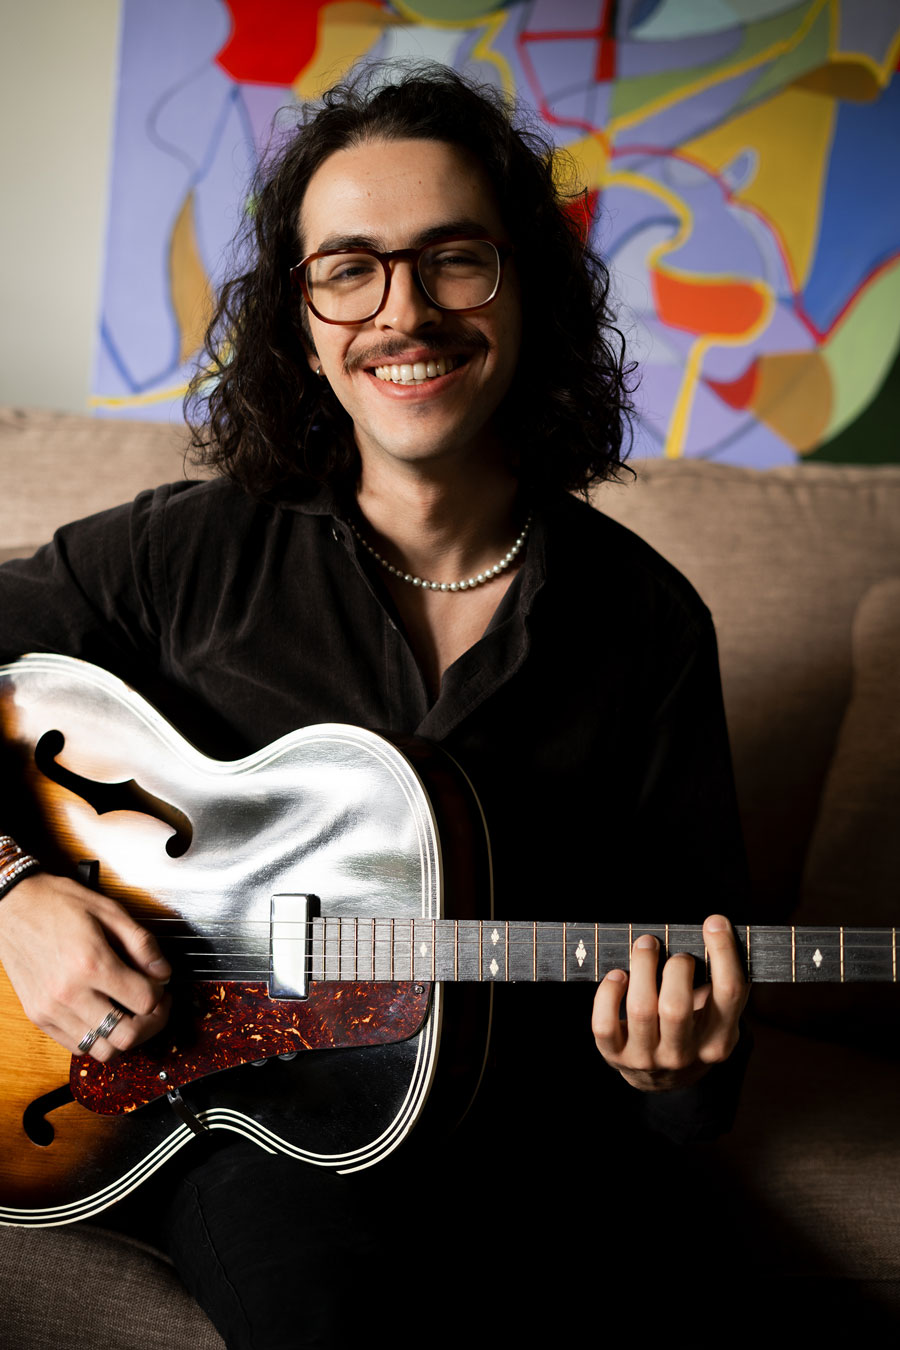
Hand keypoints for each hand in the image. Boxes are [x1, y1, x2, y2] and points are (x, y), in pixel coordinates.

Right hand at [0, 872, 171, 1061]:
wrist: (12, 906)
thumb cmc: (57, 904)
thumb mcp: (109, 911)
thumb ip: (141, 943)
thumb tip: (162, 972)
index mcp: (91, 963)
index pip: (144, 1000)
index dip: (161, 994)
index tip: (160, 986)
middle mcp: (69, 993)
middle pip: (127, 1036)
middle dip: (151, 1024)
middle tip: (154, 1006)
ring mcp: (51, 1009)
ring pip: (103, 1050)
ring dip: (124, 1035)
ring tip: (129, 1013)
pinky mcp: (39, 1017)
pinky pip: (77, 1046)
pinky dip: (97, 1038)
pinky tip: (104, 1014)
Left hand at [591, 915, 747, 1091]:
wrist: (666, 1080)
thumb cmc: (693, 1027)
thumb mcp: (717, 1014)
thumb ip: (721, 979)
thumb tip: (718, 927)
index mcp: (719, 1040)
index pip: (728, 994)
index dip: (723, 952)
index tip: (714, 922)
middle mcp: (684, 1054)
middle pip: (676, 1007)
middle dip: (674, 966)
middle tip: (670, 948)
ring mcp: (648, 1058)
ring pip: (640, 1011)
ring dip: (641, 967)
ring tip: (645, 945)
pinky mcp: (616, 1056)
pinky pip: (604, 1023)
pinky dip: (607, 993)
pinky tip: (618, 975)